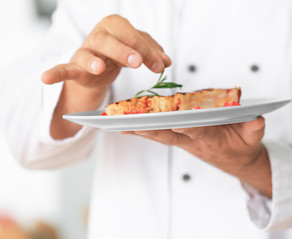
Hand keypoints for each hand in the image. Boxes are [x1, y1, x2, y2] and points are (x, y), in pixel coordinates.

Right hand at [41, 14, 170, 138]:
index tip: (161, 65)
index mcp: (115, 27)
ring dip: (94, 60)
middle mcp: (99, 36)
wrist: (99, 67)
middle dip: (124, 49)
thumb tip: (166, 61)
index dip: (147, 49)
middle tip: (137, 62)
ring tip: (100, 67)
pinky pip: (63, 69)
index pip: (132, 33)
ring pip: (88, 51)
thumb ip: (151, 53)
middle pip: (109, 39)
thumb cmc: (119, 55)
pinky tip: (46, 78)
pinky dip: (55, 73)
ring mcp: (85, 51)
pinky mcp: (75, 68)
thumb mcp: (137, 52)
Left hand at [124, 117, 271, 197]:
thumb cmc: (243, 146)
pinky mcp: (180, 139)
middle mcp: (193, 140)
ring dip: (142, 130)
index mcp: (211, 138)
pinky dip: (144, 130)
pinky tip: (127, 126)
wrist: (236, 160)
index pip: (198, 131)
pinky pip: (160, 134)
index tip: (176, 123)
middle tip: (131, 124)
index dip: (188, 128)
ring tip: (120, 124)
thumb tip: (256, 118)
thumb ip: (254, 128)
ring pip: (161, 135)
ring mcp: (185, 141)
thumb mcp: (253, 139)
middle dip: (152, 129)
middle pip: (171, 135)